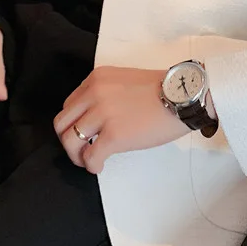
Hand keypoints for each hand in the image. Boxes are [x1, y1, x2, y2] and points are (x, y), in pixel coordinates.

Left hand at [53, 66, 190, 173]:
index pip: (70, 104)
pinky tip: (100, 167)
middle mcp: (95, 93)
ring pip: (70, 141)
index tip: (83, 133)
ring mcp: (103, 114)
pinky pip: (90, 156)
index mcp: (97, 79)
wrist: (184, 96)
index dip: (73, 122)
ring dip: (76, 156)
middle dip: (67, 140)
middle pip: (62, 123)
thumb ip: (105, 93)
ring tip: (89, 160)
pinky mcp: (114, 135)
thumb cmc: (163, 90)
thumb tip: (96, 118)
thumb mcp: (125, 80)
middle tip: (80, 150)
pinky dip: (91, 166)